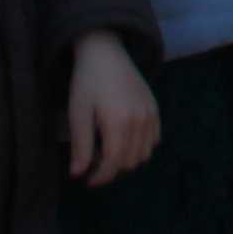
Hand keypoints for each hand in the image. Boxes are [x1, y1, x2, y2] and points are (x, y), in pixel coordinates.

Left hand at [66, 30, 161, 185]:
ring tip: (107, 150)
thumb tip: (77, 174)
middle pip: (129, 161)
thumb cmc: (87, 82)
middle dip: (111, 168)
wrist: (105, 53)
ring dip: (126, 159)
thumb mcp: (78, 113)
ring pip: (144, 154)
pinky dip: (140, 146)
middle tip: (93, 160)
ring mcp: (150, 114)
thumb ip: (80, 145)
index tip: (87, 181)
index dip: (100, 177)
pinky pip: (154, 139)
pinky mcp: (155, 108)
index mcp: (118, 122)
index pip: (113, 162)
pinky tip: (124, 138)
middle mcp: (139, 121)